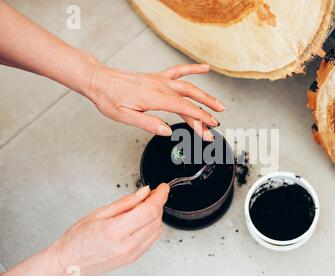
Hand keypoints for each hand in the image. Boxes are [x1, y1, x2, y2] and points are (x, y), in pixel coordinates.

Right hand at [50, 184, 168, 275]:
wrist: (70, 263)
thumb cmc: (78, 239)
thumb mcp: (100, 213)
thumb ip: (126, 202)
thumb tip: (145, 192)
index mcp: (116, 231)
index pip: (149, 210)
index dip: (160, 196)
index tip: (162, 188)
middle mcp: (127, 245)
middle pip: (156, 219)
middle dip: (157, 204)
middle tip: (151, 194)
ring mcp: (132, 253)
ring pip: (157, 230)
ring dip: (156, 215)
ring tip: (144, 207)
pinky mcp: (134, 258)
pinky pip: (152, 239)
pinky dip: (152, 227)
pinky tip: (143, 220)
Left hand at [86, 63, 223, 140]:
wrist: (99, 80)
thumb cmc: (109, 99)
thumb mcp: (124, 116)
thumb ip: (148, 124)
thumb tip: (167, 131)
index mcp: (154, 97)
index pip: (184, 108)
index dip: (200, 118)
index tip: (210, 127)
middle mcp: (160, 86)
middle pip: (190, 98)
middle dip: (206, 110)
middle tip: (217, 122)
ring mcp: (160, 80)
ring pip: (189, 87)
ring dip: (205, 96)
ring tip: (218, 105)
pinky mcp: (157, 77)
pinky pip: (179, 71)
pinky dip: (193, 69)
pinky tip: (205, 68)